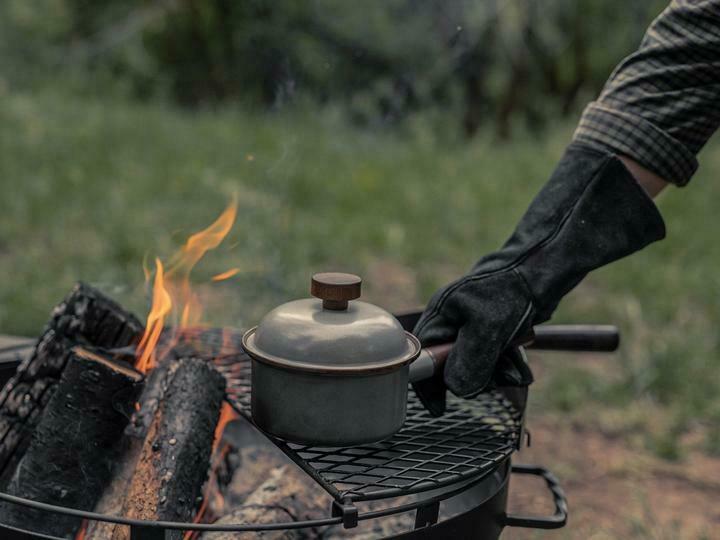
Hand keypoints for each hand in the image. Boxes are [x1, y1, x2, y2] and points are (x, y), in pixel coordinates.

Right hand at [413, 143, 664, 415]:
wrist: (542, 270)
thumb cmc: (510, 292)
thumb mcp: (487, 330)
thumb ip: (468, 363)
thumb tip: (456, 390)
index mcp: (439, 316)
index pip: (421, 359)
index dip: (428, 386)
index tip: (439, 410)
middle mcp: (450, 323)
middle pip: (450, 368)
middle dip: (477, 377)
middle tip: (499, 374)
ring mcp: (471, 328)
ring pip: (477, 367)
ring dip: (498, 372)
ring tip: (517, 365)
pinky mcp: (491, 331)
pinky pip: (494, 360)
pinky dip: (507, 364)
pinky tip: (520, 358)